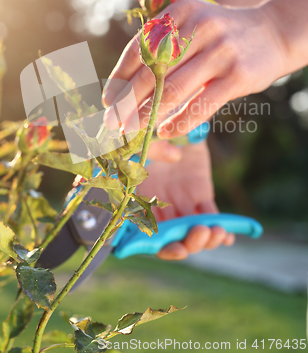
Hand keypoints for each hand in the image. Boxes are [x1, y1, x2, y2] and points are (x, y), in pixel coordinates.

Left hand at [103, 0, 285, 137]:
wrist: (272, 32)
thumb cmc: (221, 35)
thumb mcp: (193, 25)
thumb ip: (165, 46)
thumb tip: (126, 85)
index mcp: (181, 12)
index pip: (140, 48)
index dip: (120, 77)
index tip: (107, 99)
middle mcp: (200, 27)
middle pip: (152, 72)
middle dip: (127, 101)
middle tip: (112, 122)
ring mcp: (220, 51)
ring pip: (173, 90)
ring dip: (147, 115)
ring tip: (131, 131)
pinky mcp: (237, 76)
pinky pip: (201, 105)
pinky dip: (179, 122)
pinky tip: (164, 132)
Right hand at [137, 139, 234, 259]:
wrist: (172, 119)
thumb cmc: (150, 130)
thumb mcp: (145, 137)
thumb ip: (154, 147)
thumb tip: (176, 156)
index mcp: (138, 197)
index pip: (145, 231)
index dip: (159, 245)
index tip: (177, 247)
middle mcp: (158, 205)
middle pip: (172, 237)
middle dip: (188, 243)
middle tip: (201, 233)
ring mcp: (180, 202)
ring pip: (192, 229)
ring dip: (205, 238)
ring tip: (219, 233)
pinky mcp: (200, 194)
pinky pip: (209, 215)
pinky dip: (220, 226)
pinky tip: (228, 234)